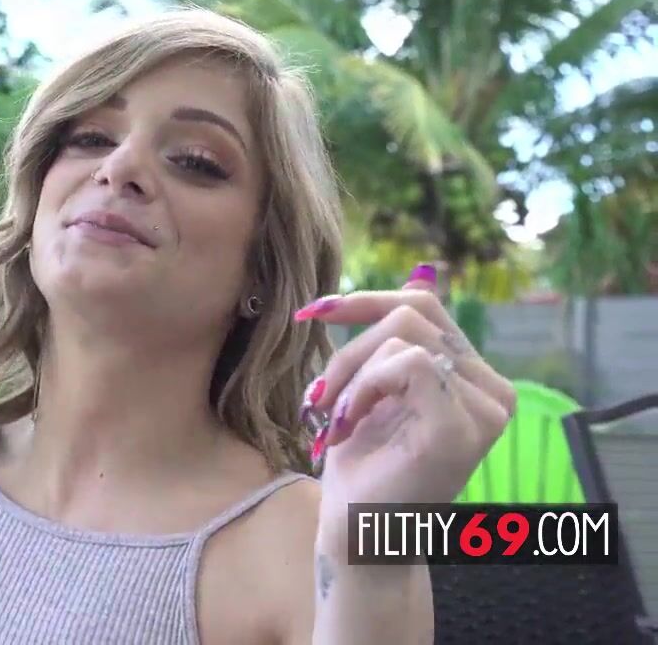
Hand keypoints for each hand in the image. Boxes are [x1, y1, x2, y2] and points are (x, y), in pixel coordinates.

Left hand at [294, 265, 516, 551]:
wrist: (356, 533)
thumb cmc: (361, 465)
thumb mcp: (376, 388)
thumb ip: (399, 340)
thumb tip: (420, 272)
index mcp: (475, 379)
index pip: (424, 305)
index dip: (365, 300)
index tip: (312, 312)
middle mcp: (493, 392)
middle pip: (413, 313)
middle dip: (350, 347)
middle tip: (320, 397)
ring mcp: (483, 411)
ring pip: (403, 335)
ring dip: (351, 373)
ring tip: (336, 418)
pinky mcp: (459, 428)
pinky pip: (408, 363)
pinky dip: (364, 386)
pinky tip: (350, 425)